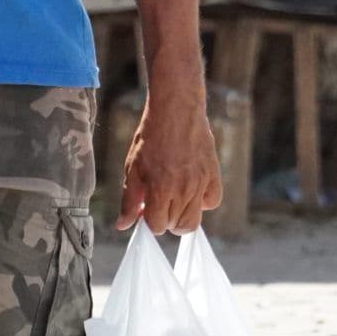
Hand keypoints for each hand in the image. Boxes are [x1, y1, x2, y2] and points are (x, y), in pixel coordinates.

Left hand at [116, 87, 220, 234]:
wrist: (176, 109)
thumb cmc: (151, 137)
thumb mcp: (133, 168)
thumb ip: (129, 200)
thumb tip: (122, 226)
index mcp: (160, 189)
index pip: (157, 226)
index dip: (148, 220)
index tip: (145, 208)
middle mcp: (183, 190)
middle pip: (176, 226)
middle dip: (164, 219)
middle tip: (159, 202)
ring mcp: (201, 183)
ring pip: (194, 220)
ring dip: (181, 214)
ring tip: (173, 197)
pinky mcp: (213, 174)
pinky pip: (212, 202)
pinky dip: (202, 202)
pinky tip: (191, 189)